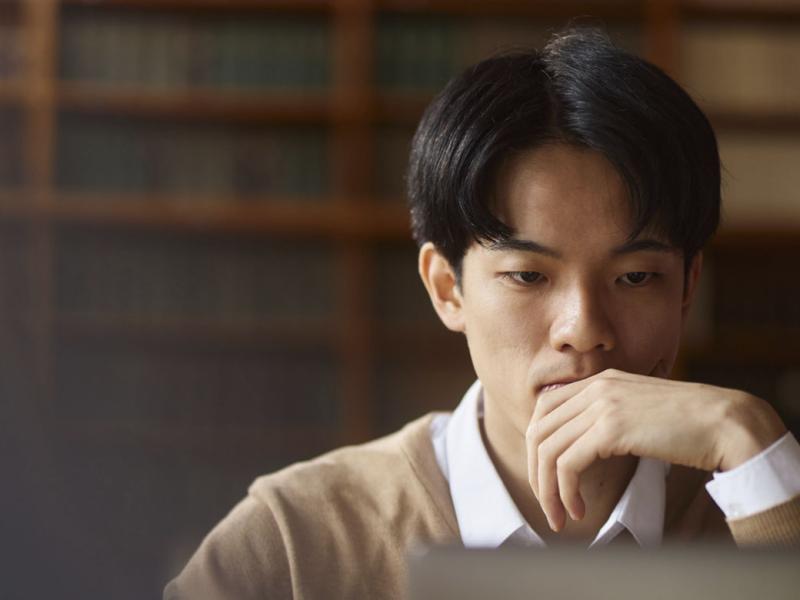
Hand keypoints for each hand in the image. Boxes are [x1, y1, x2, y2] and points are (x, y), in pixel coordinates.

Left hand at [525, 368, 786, 531]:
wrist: (727, 422)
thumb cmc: (690, 424)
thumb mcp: (637, 411)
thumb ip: (608, 418)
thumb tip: (582, 449)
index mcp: (599, 380)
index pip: (544, 409)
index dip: (538, 446)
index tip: (546, 477)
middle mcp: (595, 387)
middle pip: (539, 430)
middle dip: (537, 473)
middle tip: (548, 505)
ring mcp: (601, 405)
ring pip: (548, 450)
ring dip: (548, 490)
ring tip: (560, 517)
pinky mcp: (611, 428)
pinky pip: (568, 463)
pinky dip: (565, 491)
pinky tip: (579, 510)